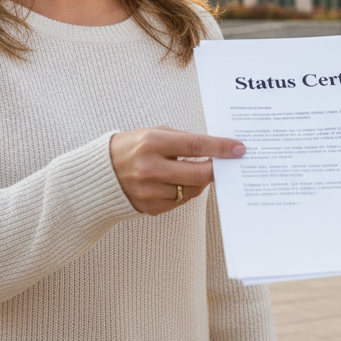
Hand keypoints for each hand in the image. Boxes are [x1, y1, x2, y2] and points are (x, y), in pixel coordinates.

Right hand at [109, 127, 245, 215]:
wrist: (101, 173)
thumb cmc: (132, 147)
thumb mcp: (154, 133)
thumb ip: (184, 140)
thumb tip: (215, 149)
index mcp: (152, 143)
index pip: (196, 146)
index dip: (221, 148)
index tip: (239, 149)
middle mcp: (151, 168)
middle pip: (198, 174)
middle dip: (218, 170)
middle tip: (230, 165)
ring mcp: (150, 191)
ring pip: (192, 191)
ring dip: (200, 182)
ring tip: (198, 172)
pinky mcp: (150, 207)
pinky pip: (179, 201)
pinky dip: (184, 192)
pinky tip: (179, 183)